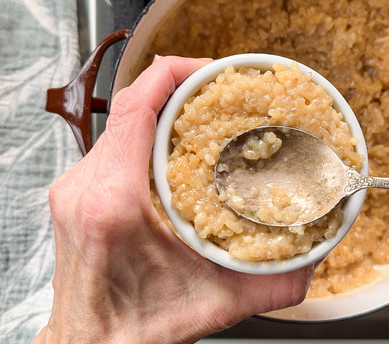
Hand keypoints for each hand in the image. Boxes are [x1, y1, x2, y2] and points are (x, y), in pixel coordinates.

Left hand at [35, 56, 315, 343]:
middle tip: (218, 92)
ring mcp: (74, 186)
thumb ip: (275, 280)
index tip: (210, 70)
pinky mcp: (75, 193)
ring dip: (161, 112)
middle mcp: (86, 185)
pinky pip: (112, 143)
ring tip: (200, 116)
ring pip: (120, 123)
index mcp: (114, 200)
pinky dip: (145, 135)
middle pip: (131, 106)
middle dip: (178, 89)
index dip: (176, 72)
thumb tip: (313, 255)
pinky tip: (174, 149)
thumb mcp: (217, 305)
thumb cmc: (135, 330)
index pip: (138, 106)